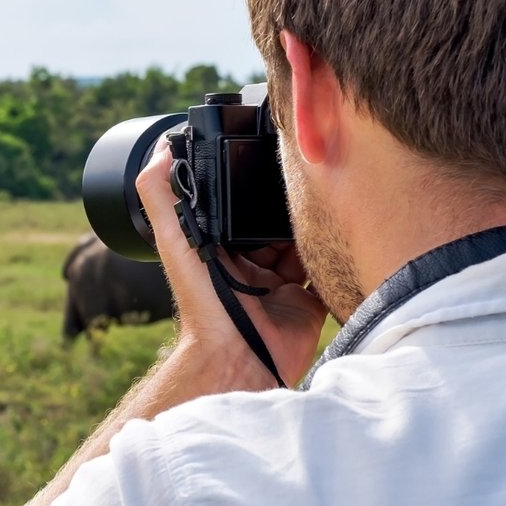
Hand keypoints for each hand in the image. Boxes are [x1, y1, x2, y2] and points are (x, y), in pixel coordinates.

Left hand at [135, 136, 327, 389]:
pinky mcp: (308, 296)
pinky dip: (335, 250)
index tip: (268, 149)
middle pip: (274, 218)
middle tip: (309, 169)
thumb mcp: (175, 241)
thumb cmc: (203, 303)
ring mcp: (281, 278)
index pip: (238, 203)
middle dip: (288, 198)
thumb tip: (162, 147)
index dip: (250, 179)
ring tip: (331, 190)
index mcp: (220, 245)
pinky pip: (326, 267)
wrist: (239, 357)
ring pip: (303, 238)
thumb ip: (162, 196)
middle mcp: (250, 260)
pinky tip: (344, 225)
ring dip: (314, 220)